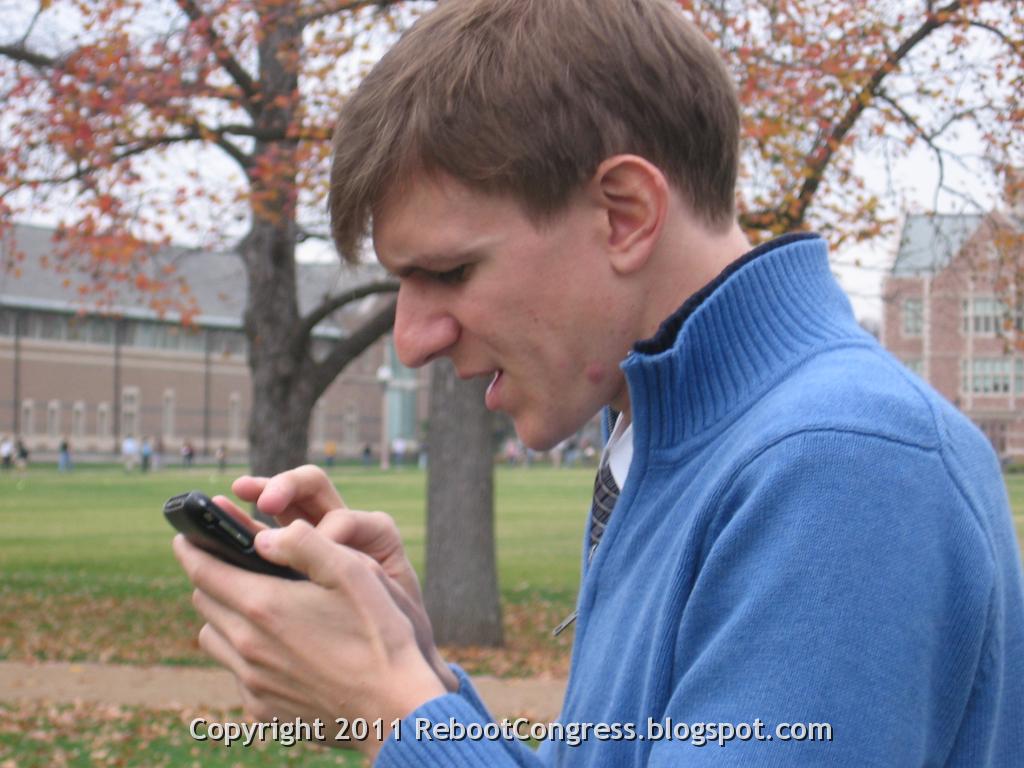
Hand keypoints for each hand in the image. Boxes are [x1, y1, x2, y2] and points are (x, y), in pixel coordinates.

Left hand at [173, 521, 446, 759]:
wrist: (395, 708)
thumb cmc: (381, 634)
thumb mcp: (354, 571)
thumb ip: (306, 544)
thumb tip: (263, 536)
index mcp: (264, 606)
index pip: (204, 571)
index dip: (192, 548)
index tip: (185, 536)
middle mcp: (248, 647)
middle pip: (204, 603)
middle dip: (210, 579)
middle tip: (227, 565)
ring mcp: (253, 682)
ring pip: (214, 638)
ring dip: (223, 617)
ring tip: (250, 607)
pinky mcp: (263, 709)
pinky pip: (236, 673)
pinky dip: (243, 655)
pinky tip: (276, 648)